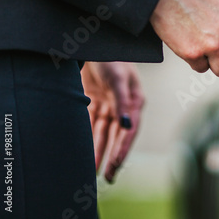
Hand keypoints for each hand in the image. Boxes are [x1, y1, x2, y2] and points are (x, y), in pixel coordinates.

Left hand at [81, 62, 144, 181]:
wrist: (95, 42)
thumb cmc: (111, 57)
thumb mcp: (118, 77)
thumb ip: (122, 101)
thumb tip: (126, 125)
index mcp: (134, 100)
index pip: (130, 129)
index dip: (123, 148)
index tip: (116, 164)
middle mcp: (123, 106)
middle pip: (117, 135)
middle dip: (113, 155)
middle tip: (109, 177)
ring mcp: (109, 104)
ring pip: (103, 132)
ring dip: (99, 150)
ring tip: (93, 171)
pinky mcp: (95, 101)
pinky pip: (91, 123)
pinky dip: (88, 136)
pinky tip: (84, 150)